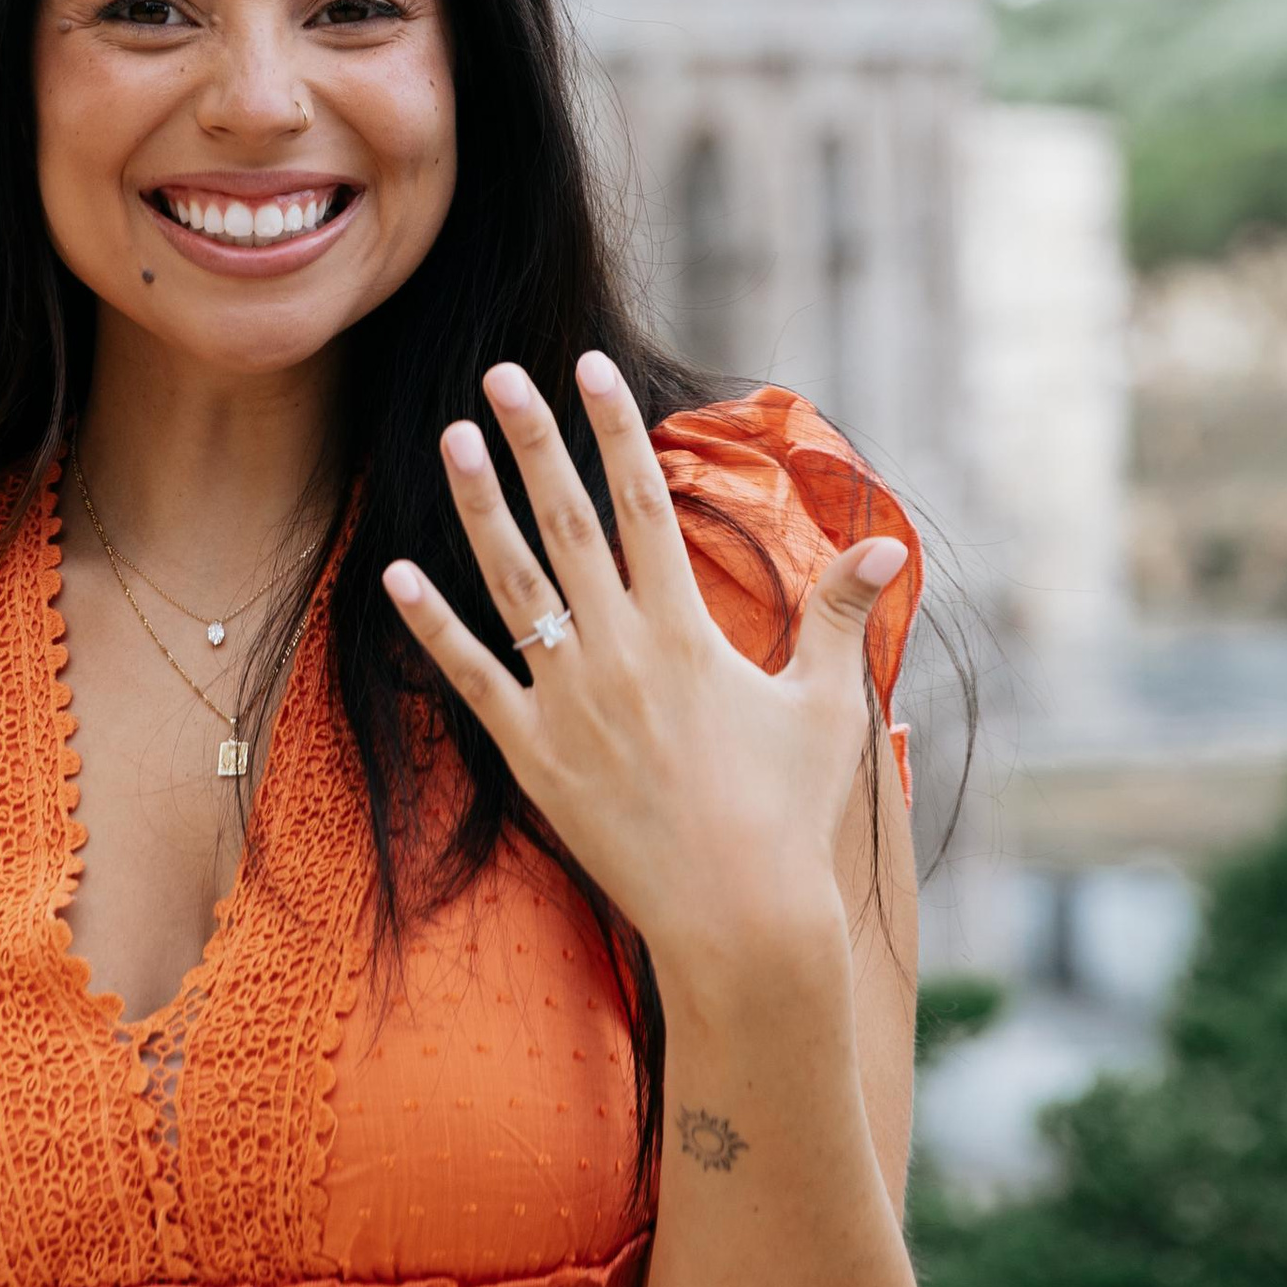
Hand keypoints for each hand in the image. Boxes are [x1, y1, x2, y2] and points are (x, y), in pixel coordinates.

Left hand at [381, 353, 908, 997]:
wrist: (741, 921)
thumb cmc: (789, 813)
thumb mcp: (824, 705)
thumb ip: (839, 614)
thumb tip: (888, 544)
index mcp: (686, 631)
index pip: (643, 503)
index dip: (615, 429)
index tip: (590, 366)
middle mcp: (620, 652)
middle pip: (566, 521)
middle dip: (531, 440)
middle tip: (499, 372)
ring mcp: (569, 701)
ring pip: (512, 582)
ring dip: (478, 505)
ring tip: (451, 438)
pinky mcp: (533, 755)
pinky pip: (470, 676)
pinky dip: (432, 624)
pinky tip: (398, 572)